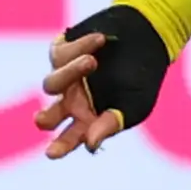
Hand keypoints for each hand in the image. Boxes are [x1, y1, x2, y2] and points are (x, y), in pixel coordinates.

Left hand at [37, 4, 171, 157]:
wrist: (147, 36)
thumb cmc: (143, 76)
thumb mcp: (133, 104)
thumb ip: (111, 123)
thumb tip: (90, 144)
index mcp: (88, 119)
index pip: (69, 138)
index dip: (60, 147)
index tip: (51, 154)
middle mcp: (72, 100)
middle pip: (49, 117)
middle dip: (45, 119)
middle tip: (42, 119)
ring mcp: (64, 76)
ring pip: (51, 84)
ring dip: (70, 73)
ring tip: (92, 62)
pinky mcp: (62, 51)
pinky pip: (61, 55)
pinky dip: (81, 46)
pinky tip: (101, 41)